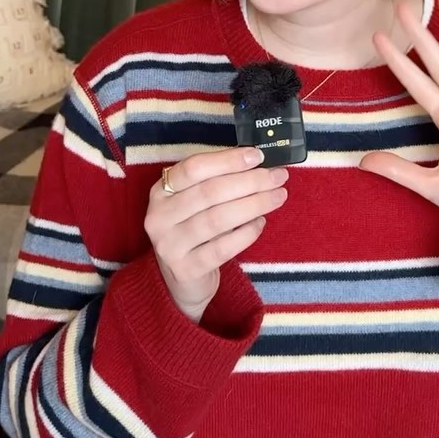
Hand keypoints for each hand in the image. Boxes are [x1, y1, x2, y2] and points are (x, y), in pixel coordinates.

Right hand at [144, 147, 288, 322]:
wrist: (183, 280)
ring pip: (218, 219)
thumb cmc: (195, 230)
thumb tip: (256, 162)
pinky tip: (261, 222)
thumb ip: (217, 181)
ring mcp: (169, 245)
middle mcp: (159, 216)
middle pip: (210, 192)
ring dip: (254, 204)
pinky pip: (222, 248)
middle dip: (250, 181)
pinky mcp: (186, 269)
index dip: (227, 160)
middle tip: (279, 177)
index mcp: (161, 191)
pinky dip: (246, 233)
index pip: (194, 168)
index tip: (257, 156)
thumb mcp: (194, 202)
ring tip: (278, 196)